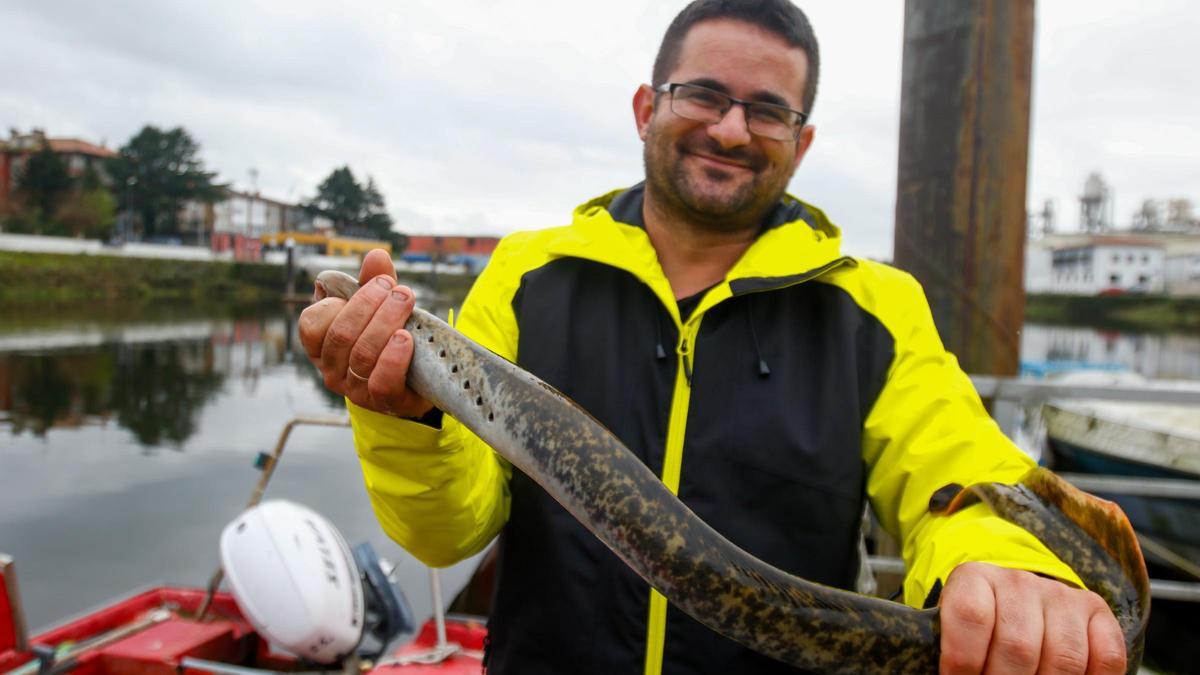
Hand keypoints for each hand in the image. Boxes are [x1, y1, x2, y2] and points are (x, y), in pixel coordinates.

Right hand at [298, 248, 434, 417]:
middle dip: (370, 305)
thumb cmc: (390, 338)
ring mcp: (355, 390)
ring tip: (406, 302)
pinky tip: (405, 338)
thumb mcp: (381, 308)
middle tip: (398, 289)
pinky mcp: (383, 402)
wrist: (420, 381)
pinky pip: (381, 381)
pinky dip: (393, 357)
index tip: (376, 283)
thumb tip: (377, 255)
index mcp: (322, 346)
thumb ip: (375, 282)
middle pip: (341, 335)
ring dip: (386, 322)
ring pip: (362, 354)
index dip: (339, 302)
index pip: (311, 323)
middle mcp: (332, 370)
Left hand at [939, 562, 1124, 673]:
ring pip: (1063, 659)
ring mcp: (1061, 595)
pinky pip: (1107, 657)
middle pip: (1018, 647)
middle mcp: (1019, 582)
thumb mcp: (955, 631)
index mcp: (974, 579)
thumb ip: (956, 652)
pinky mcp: (1096, 611)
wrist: (1015, 605)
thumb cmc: (978, 628)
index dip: (963, 659)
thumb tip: (955, 674)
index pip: (970, 615)